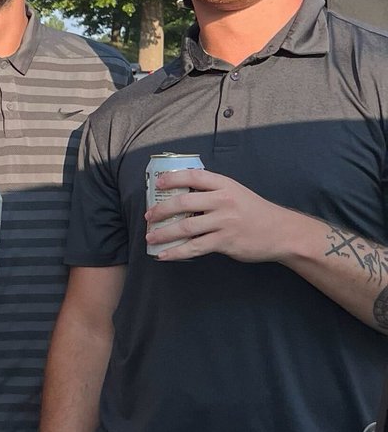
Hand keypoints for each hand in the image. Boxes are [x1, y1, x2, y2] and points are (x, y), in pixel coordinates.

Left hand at [146, 170, 300, 262]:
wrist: (281, 232)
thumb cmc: (254, 212)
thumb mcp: (236, 193)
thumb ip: (212, 192)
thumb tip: (181, 194)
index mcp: (225, 185)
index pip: (194, 176)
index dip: (173, 178)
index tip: (157, 184)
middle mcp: (223, 201)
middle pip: (183, 202)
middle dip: (160, 210)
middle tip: (148, 217)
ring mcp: (224, 222)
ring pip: (185, 227)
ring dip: (163, 234)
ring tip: (150, 238)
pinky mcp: (225, 242)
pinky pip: (194, 247)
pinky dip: (176, 252)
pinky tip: (164, 255)